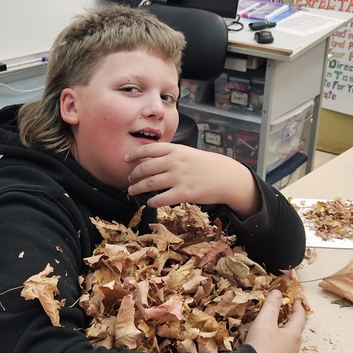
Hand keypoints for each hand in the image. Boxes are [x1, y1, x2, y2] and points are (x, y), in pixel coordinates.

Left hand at [125, 141, 260, 214]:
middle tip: (129, 179)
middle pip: (146, 167)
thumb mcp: (188, 153)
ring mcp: (179, 177)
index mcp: (176, 150)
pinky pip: (162, 198)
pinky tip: (149, 202)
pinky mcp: (184, 193)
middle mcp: (175, 162)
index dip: (135, 154)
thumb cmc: (207, 165)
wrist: (226, 177)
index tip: (126, 158)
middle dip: (134, 175)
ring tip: (132, 191)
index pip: (149, 149)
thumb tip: (150, 159)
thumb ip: (171, 155)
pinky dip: (152, 201)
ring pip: (150, 183)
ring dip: (138, 188)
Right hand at [244, 289, 305, 352]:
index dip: (298, 306)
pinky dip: (277, 346)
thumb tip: (278, 292)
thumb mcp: (265, 322)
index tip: (297, 300)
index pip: (300, 317)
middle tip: (286, 313)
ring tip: (276, 329)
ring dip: (284, 334)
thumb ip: (271, 306)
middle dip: (292, 321)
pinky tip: (268, 348)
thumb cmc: (261, 347)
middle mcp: (293, 349)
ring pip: (288, 344)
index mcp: (293, 335)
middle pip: (296, 331)